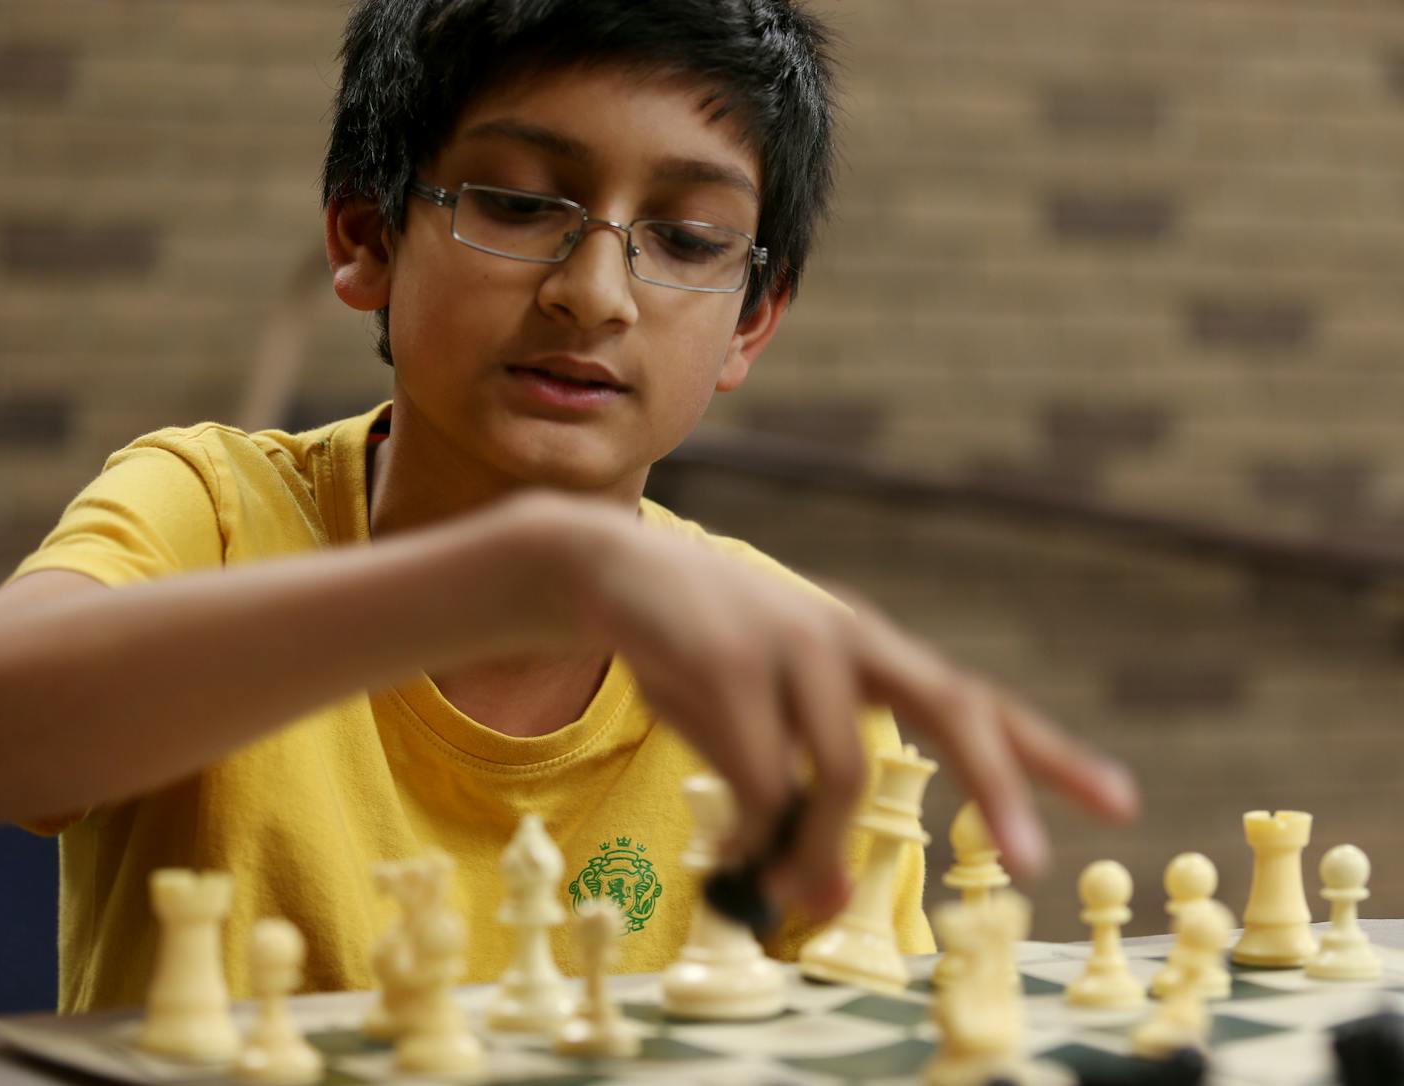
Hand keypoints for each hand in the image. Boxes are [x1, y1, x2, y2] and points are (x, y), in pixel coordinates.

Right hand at [552, 499, 1138, 922]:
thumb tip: (823, 903)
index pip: (975, 699)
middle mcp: (850, 638)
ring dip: (822, 851)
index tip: (1118, 800)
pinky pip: (762, 776)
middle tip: (1033, 864)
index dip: (1047, 754)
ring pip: (844, 771)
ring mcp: (794, 641)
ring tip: (793, 895)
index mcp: (869, 651)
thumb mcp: (763, 723)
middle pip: (953, 705)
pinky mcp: (732, 660)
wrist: (618, 572)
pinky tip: (736, 856)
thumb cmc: (704, 656)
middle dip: (1000, 787)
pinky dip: (756, 835)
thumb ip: (802, 800)